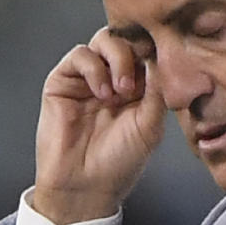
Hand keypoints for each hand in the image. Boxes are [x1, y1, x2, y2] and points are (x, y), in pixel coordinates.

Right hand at [33, 27, 166, 224]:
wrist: (85, 185)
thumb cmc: (119, 162)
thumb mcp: (150, 126)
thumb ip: (156, 90)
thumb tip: (159, 57)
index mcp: (139, 88)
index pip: (148, 52)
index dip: (155, 51)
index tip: (161, 63)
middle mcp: (114, 78)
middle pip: (127, 39)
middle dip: (135, 53)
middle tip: (135, 84)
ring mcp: (89, 78)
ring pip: (104, 40)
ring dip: (117, 59)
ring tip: (120, 91)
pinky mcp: (64, 81)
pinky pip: (80, 55)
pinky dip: (94, 68)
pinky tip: (101, 93)